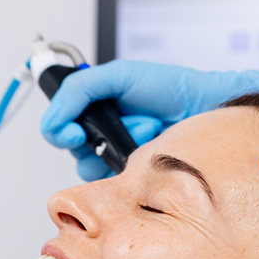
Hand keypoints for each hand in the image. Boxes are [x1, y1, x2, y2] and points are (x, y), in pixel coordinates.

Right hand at [41, 60, 258, 180]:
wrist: (205, 106)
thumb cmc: (169, 88)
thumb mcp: (118, 77)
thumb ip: (78, 90)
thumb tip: (53, 119)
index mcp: (95, 107)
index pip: (59, 126)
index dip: (61, 131)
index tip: (76, 132)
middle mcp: (104, 131)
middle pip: (75, 151)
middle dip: (98, 139)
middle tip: (119, 129)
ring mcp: (120, 154)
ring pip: (96, 169)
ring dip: (119, 149)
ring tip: (147, 129)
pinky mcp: (137, 173)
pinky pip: (118, 181)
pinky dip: (133, 164)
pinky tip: (151, 145)